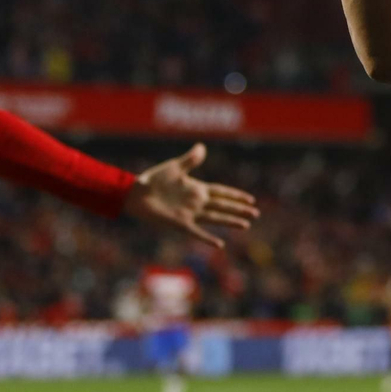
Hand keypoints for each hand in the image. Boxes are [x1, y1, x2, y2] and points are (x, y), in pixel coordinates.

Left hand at [123, 143, 259, 249]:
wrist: (134, 194)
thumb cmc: (153, 180)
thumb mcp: (174, 167)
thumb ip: (190, 160)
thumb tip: (202, 147)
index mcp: (197, 189)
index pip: (222, 192)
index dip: (236, 195)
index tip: (250, 199)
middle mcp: (197, 202)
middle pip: (224, 206)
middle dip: (239, 209)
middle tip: (256, 213)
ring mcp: (190, 214)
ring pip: (216, 218)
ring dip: (231, 221)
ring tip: (246, 225)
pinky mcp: (180, 224)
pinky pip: (197, 233)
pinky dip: (208, 238)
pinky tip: (220, 244)